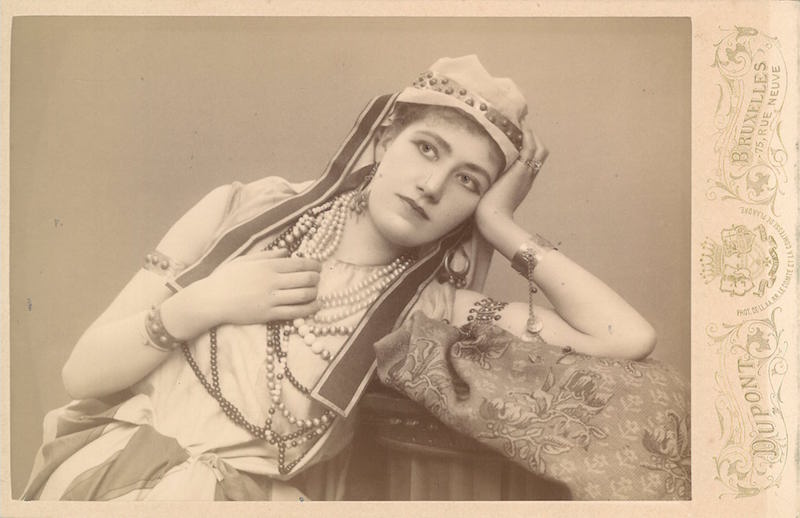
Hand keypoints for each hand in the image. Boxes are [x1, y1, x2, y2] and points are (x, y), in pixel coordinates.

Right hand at [185, 248, 321, 327]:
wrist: (212, 300)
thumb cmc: (226, 278)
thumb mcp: (245, 260)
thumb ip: (267, 254)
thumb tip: (287, 251)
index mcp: (267, 266)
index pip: (299, 264)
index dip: (313, 265)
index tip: (318, 266)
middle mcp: (272, 281)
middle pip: (305, 279)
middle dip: (316, 278)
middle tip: (317, 278)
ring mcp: (271, 299)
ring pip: (303, 295)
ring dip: (314, 292)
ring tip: (316, 291)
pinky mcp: (268, 314)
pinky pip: (294, 312)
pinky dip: (309, 309)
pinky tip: (315, 306)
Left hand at [477, 121, 548, 219]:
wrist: (492, 220)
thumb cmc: (485, 213)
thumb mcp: (487, 194)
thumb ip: (484, 184)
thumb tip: (469, 179)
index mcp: (521, 183)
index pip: (531, 161)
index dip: (528, 147)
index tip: (517, 135)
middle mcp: (527, 178)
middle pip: (540, 153)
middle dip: (532, 137)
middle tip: (521, 123)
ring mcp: (525, 174)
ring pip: (538, 149)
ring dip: (530, 134)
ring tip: (520, 120)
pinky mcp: (520, 171)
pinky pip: (530, 149)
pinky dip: (527, 136)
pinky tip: (519, 126)